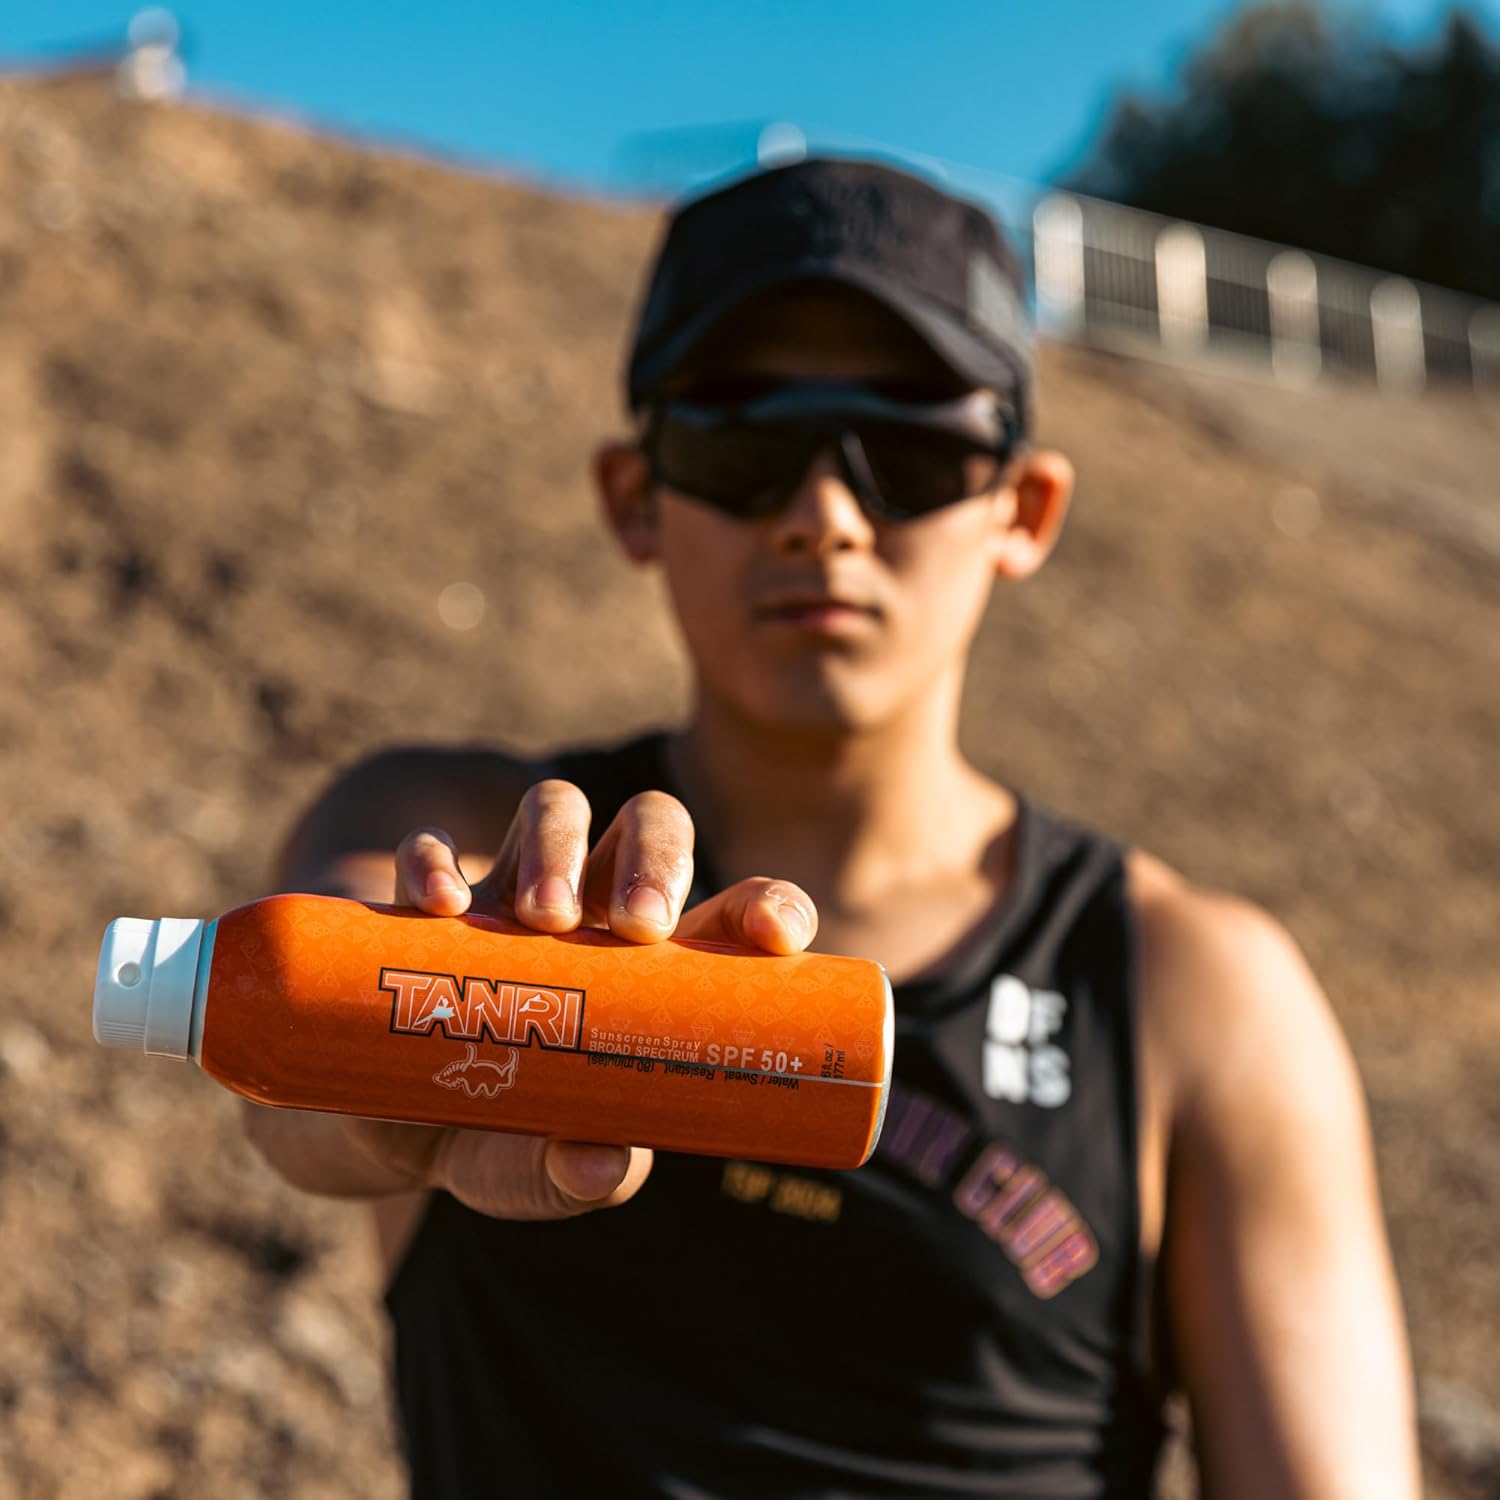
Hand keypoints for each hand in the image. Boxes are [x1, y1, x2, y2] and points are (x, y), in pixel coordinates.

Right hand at [339, 780, 818, 1220]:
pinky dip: (434, 861)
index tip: (777, 937)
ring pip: (554, 808)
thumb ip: (569, 1175)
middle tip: (640, 927)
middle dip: (655, 858)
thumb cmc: (497, 1137)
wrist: (376, 1127)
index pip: (733, 911)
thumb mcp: (532, 1168)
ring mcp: (509, 894)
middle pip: (649, 826)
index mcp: (654, 968)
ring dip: (557, 846)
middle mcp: (593, 910)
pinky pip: (428, 850)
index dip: (769, 905)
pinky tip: (441, 904)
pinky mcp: (425, 903)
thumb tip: (603, 1164)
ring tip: (545, 919)